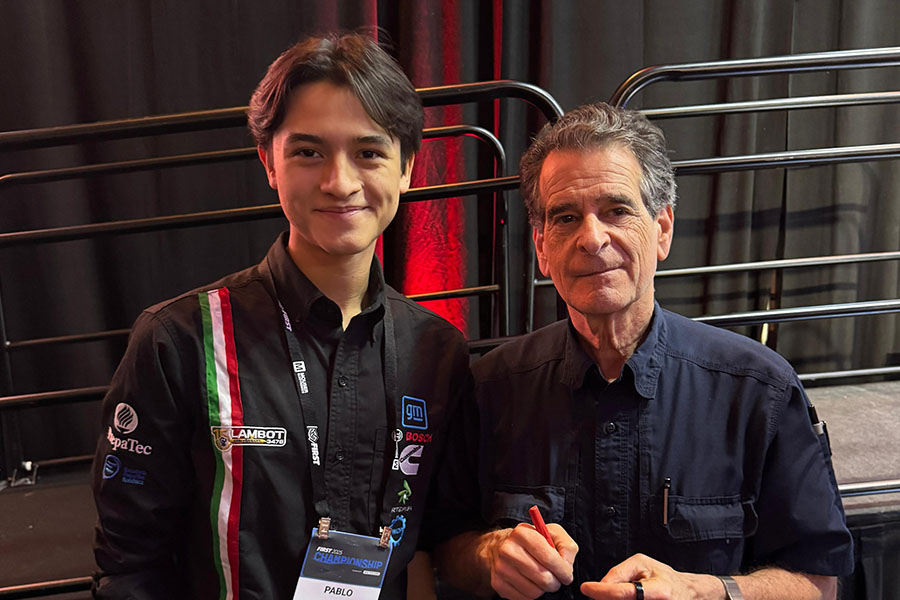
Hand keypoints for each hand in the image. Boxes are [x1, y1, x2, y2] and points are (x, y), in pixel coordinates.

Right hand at [487, 522, 577, 599]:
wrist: (500, 546)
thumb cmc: (531, 541)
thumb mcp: (552, 534)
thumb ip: (566, 547)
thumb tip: (567, 567)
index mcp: (523, 533)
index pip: (549, 558)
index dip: (563, 570)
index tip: (567, 575)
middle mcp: (508, 550)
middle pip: (543, 578)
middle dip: (555, 582)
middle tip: (555, 578)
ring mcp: (501, 568)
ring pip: (535, 591)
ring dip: (543, 588)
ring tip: (541, 578)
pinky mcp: (498, 583)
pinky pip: (525, 598)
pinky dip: (532, 593)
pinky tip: (530, 582)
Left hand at [580, 554, 720, 599]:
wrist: (687, 593)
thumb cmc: (665, 577)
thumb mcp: (642, 564)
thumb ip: (620, 573)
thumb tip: (601, 585)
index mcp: (658, 590)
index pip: (623, 593)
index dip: (601, 591)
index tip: (586, 587)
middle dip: (605, 598)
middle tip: (600, 591)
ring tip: (622, 590)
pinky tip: (625, 597)